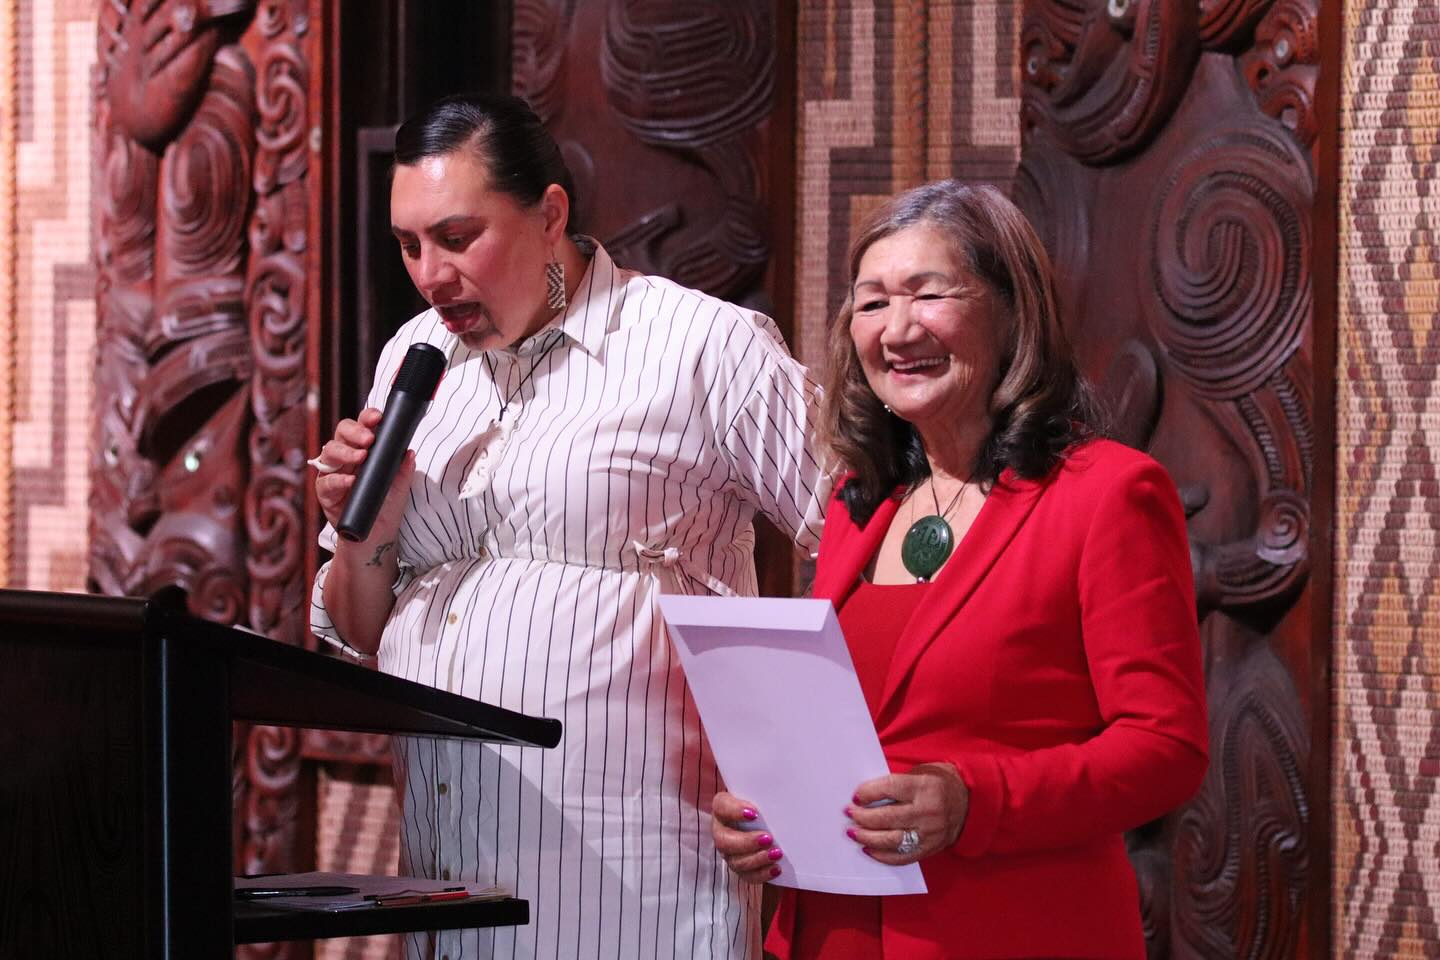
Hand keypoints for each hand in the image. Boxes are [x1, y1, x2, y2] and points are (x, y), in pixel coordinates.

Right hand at [312, 408, 414, 540]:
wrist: (378, 536)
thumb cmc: (386, 506)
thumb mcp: (400, 486)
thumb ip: (404, 470)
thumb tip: (409, 452)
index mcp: (363, 449)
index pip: (362, 426)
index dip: (367, 418)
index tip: (378, 418)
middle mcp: (345, 457)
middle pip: (341, 433)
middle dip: (354, 432)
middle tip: (369, 439)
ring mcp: (333, 473)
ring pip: (329, 452)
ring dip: (345, 452)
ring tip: (361, 457)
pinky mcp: (325, 493)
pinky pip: (326, 482)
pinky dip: (338, 480)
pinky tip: (350, 481)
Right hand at [711, 792, 783, 884]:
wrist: (769, 821)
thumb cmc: (764, 803)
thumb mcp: (762, 794)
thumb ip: (765, 791)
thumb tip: (784, 790)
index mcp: (723, 807)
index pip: (721, 806)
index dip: (734, 811)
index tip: (754, 813)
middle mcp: (722, 830)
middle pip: (723, 841)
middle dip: (746, 842)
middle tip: (768, 838)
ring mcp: (729, 851)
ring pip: (735, 861)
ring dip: (757, 859)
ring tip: (777, 854)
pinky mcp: (740, 866)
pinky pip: (747, 876)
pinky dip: (762, 874)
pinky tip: (776, 869)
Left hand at [844, 762, 969, 864]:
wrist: (970, 802)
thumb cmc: (939, 783)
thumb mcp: (921, 772)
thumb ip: (896, 782)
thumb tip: (865, 795)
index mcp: (924, 787)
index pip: (889, 788)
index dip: (868, 793)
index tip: (855, 796)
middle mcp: (928, 811)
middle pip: (887, 817)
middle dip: (863, 817)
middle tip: (849, 814)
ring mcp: (930, 833)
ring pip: (892, 839)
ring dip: (868, 837)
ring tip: (853, 833)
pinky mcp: (930, 848)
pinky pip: (902, 856)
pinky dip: (883, 855)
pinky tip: (869, 849)